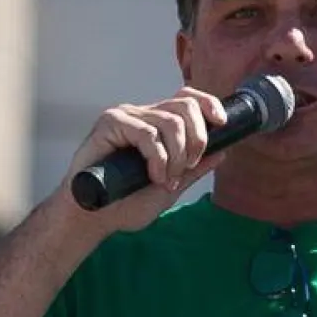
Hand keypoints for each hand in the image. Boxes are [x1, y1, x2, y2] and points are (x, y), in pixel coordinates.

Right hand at [60, 86, 228, 232]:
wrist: (93, 217)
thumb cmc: (125, 203)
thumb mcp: (170, 188)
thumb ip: (193, 170)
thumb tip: (223, 151)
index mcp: (157, 125)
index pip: (187, 99)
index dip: (208, 104)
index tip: (221, 123)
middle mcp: (143, 116)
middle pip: (185, 106)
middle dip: (197, 139)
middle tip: (187, 168)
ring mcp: (126, 117)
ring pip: (170, 122)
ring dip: (177, 156)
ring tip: (165, 180)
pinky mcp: (110, 123)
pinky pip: (147, 133)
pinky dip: (158, 158)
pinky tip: (154, 176)